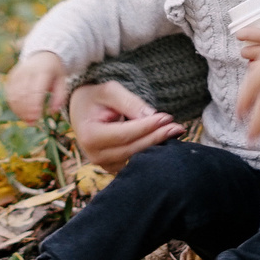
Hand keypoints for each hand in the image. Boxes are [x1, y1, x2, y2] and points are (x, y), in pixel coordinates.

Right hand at [4, 52, 70, 121]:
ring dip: (19, 110)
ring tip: (27, 120)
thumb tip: (52, 112)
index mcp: (43, 71)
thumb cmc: (54, 71)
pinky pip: (9, 93)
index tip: (37, 117)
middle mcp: (28, 71)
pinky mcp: (11, 76)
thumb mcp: (62, 81)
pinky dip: (13, 105)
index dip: (35, 105)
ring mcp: (18, 73)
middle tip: (32, 122)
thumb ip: (60, 97)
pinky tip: (20, 112)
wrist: (42, 54)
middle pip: (23, 94)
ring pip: (14, 95)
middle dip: (26, 110)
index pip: (36, 90)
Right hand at [65, 82, 182, 173]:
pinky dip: (150, 152)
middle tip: (178, 126)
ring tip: (175, 132)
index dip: (147, 127)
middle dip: (156, 137)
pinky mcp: (113, 168)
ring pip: (136, 159)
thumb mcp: (110, 91)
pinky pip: (135, 163)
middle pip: (132, 149)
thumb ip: (129, 102)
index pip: (124, 134)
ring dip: (156, 146)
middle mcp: (95, 155)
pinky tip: (165, 141)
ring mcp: (103, 165)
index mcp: (90, 136)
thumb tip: (151, 116)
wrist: (82, 110)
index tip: (167, 117)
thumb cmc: (96, 97)